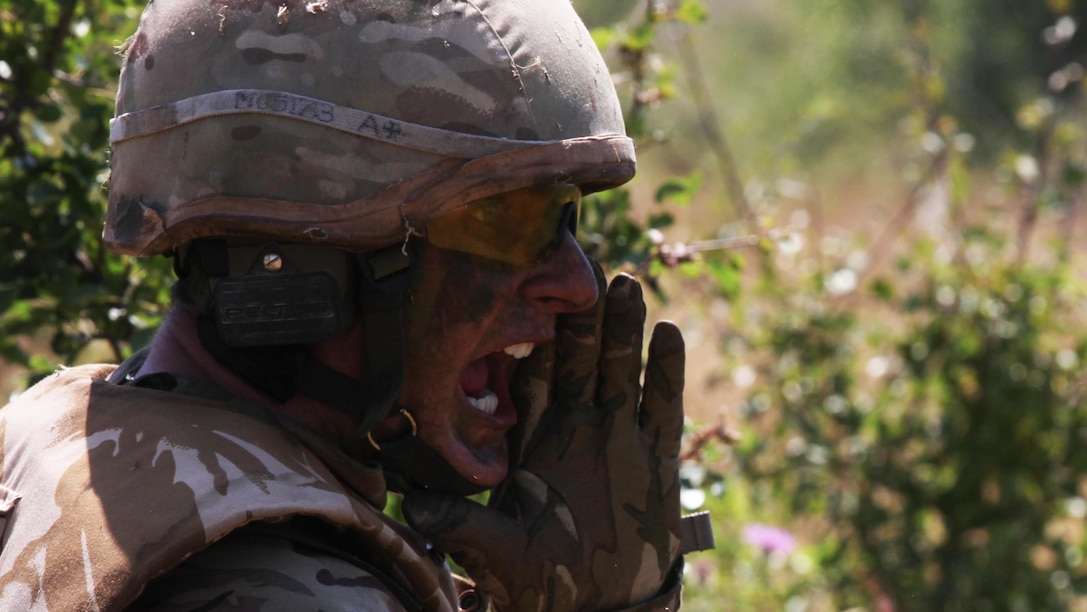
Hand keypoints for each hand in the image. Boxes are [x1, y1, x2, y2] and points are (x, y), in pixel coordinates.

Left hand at [403, 266, 684, 610]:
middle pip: (579, 361)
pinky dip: (666, 370)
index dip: (532, 340)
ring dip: (624, 331)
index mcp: (534, 439)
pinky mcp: (657, 455)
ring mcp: (619, 436)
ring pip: (621, 370)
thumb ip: (463, 523)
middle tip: (584, 274)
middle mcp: (576, 427)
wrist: (598, 606)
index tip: (525, 297)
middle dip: (583, 321)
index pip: (532, 378)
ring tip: (627, 287)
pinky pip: (663, 405)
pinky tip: (669, 333)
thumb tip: (411, 507)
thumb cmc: (541, 580)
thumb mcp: (497, 550)